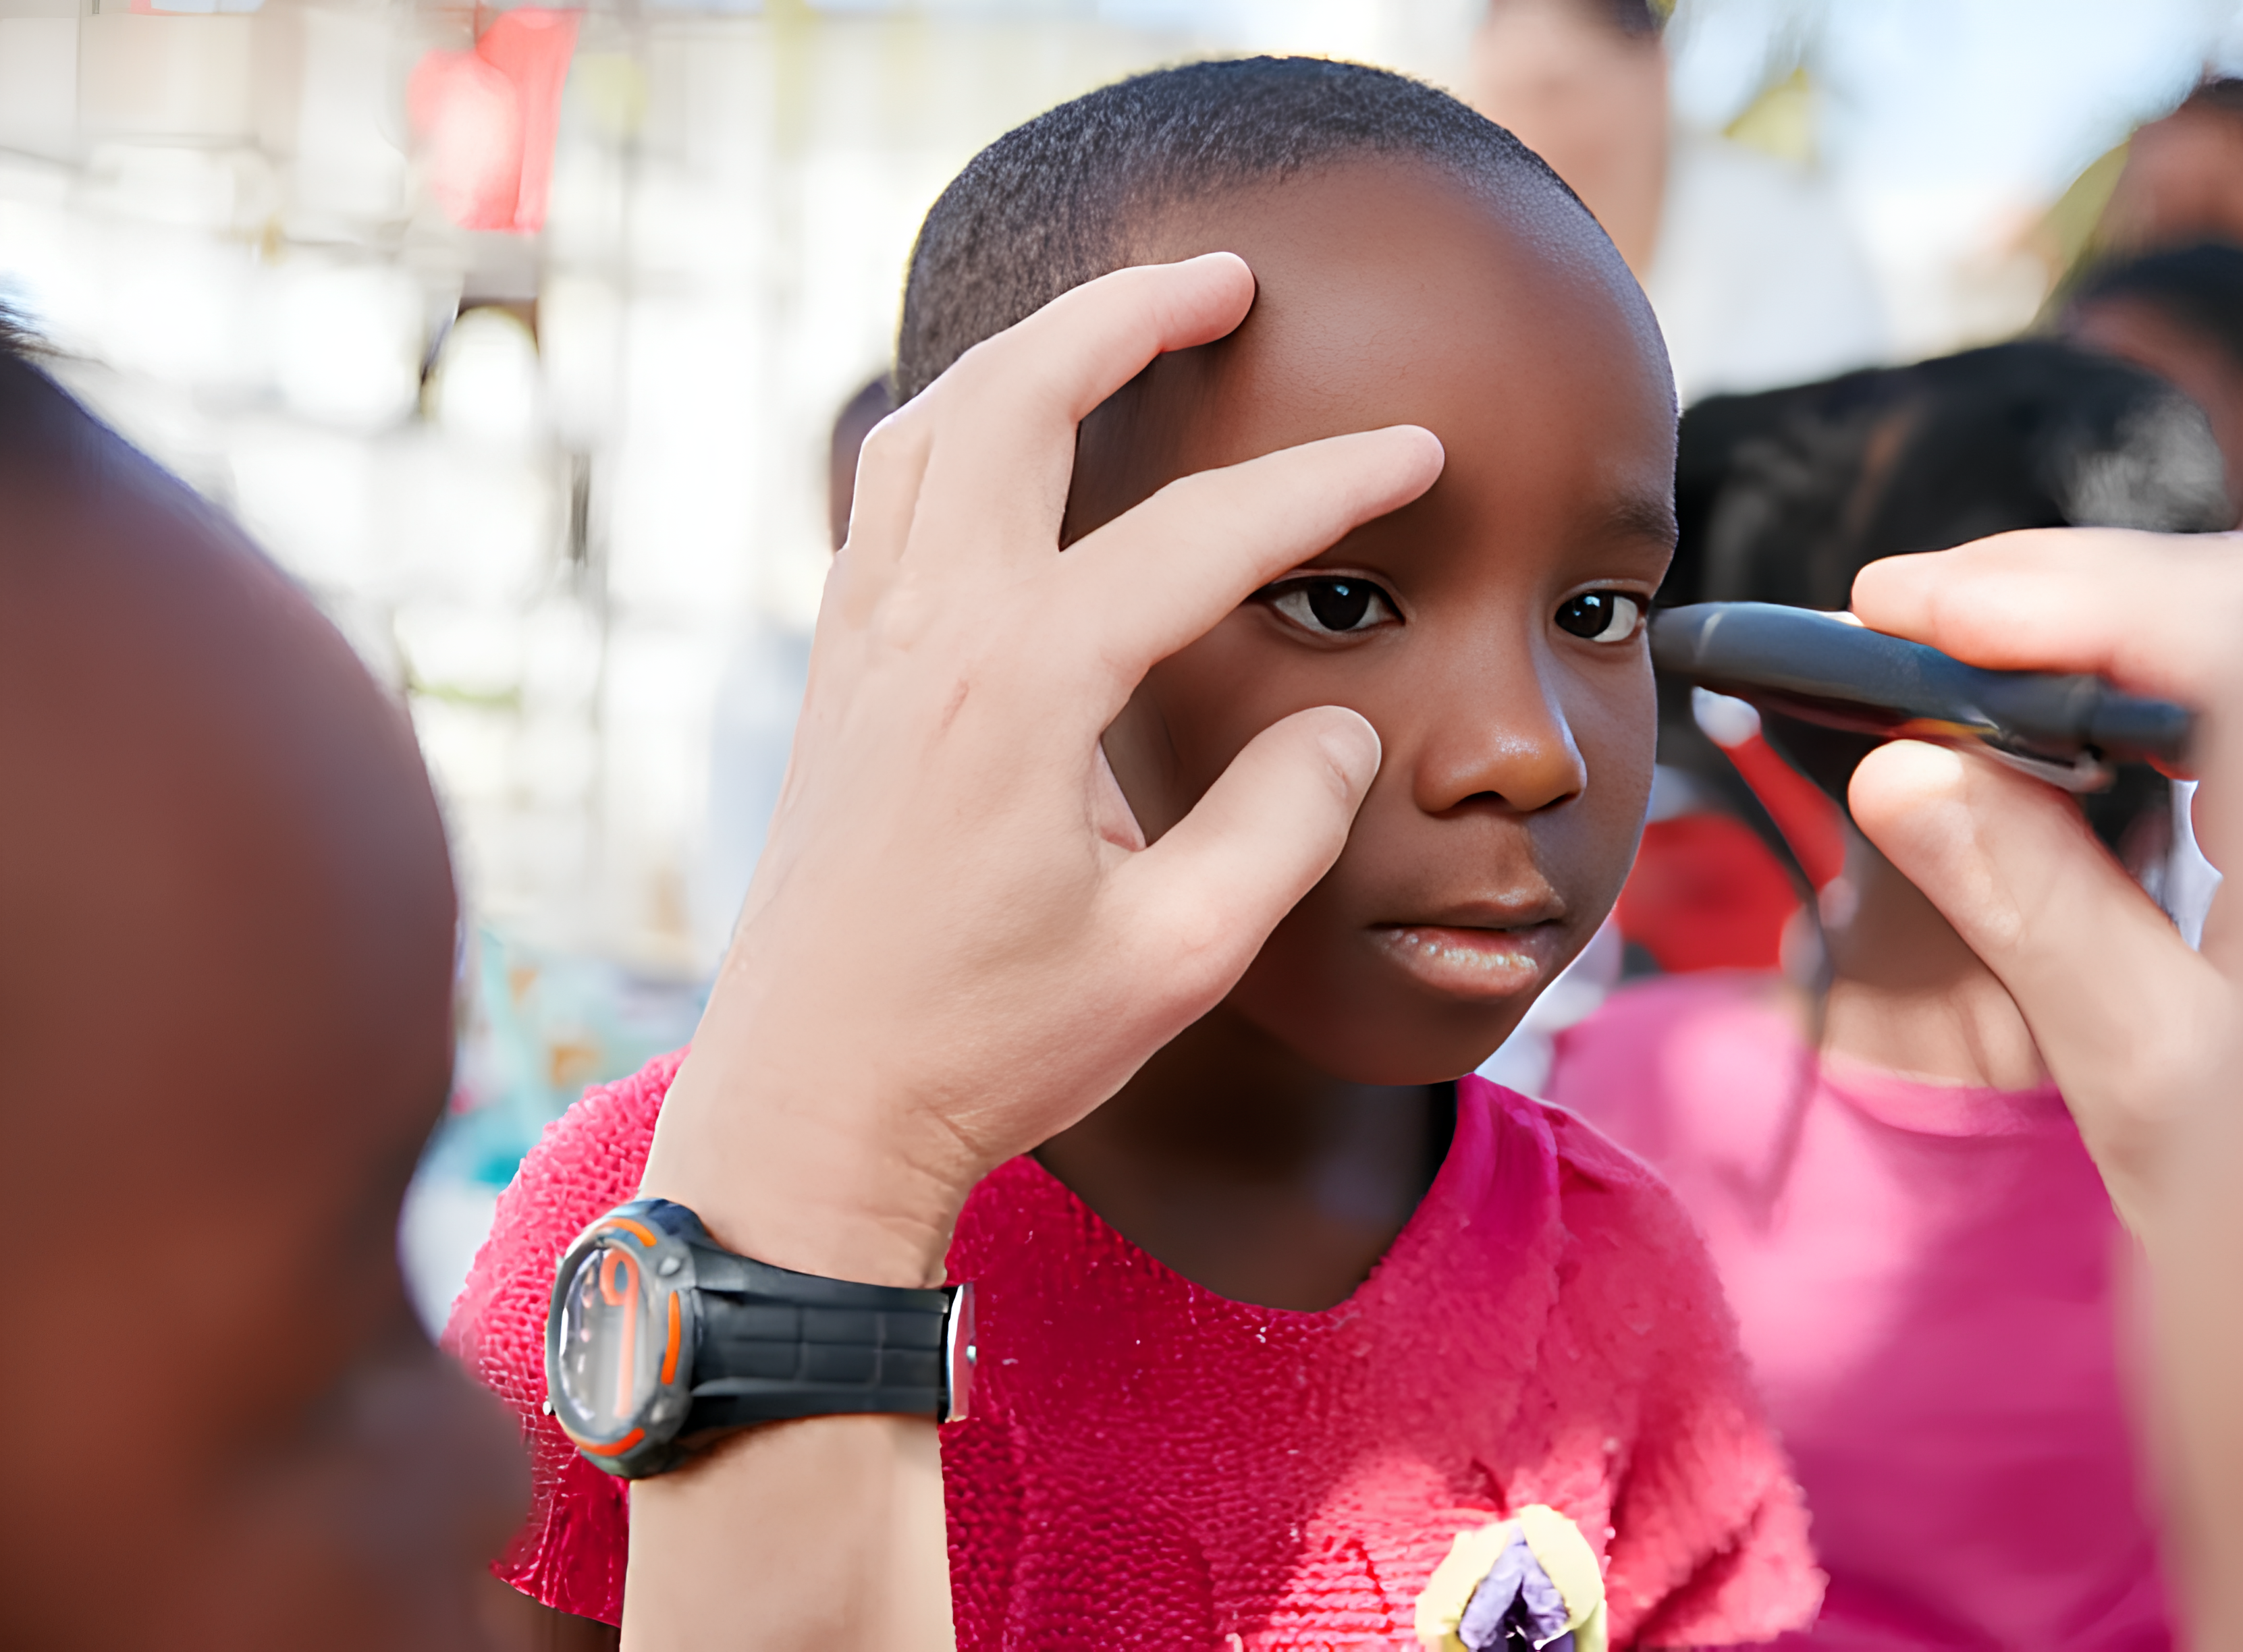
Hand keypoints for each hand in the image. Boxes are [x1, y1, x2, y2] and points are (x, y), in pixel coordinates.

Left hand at [637, 253, 1443, 1284]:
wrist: (812, 1108)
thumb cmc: (988, 1048)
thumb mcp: (1178, 955)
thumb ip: (1283, 822)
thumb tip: (1339, 727)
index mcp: (1023, 686)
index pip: (1203, 533)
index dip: (1326, 483)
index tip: (1414, 452)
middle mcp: (927, 630)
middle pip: (1018, 396)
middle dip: (1129, 313)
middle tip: (1226, 280)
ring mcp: (862, 643)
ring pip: (925, 423)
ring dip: (1026, 350)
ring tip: (1117, 321)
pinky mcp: (834, 677)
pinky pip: (881, 494)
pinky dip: (949, 425)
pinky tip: (1001, 445)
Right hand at [1840, 528, 2242, 1231]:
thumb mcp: (2157, 1087)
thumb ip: (2037, 911)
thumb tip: (1905, 776)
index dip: (2070, 598)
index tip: (1910, 609)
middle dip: (2072, 599)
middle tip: (1902, 614)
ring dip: (2105, 634)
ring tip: (1953, 646)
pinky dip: (2156, 690)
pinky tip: (2062, 712)